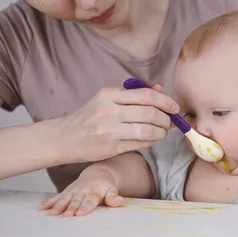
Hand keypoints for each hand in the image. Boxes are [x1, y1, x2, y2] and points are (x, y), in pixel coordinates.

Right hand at [38, 164, 123, 216]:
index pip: (89, 200)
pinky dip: (49, 202)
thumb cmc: (105, 187)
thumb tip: (119, 201)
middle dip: (70, 207)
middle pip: (76, 200)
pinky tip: (41, 207)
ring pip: (64, 198)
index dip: (84, 207)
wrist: (98, 174)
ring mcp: (73, 190)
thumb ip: (113, 197)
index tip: (79, 213)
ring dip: (58, 205)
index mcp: (94, 191)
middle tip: (66, 215)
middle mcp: (82, 190)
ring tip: (52, 213)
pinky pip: (57, 196)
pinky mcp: (66, 191)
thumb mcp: (112, 191)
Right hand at [55, 84, 178, 162]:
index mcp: (109, 95)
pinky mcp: (110, 147)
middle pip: (149, 112)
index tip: (174, 107)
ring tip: (162, 131)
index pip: (145, 95)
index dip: (165, 101)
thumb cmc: (88, 118)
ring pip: (147, 130)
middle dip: (165, 118)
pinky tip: (151, 139)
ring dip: (160, 132)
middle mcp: (109, 111)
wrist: (63, 138)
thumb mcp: (106, 100)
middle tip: (169, 122)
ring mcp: (109, 130)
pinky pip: (139, 143)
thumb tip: (160, 89)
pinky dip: (151, 141)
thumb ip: (132, 95)